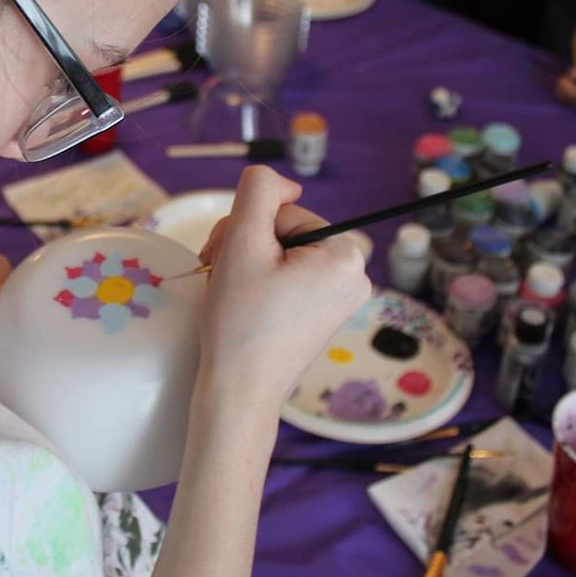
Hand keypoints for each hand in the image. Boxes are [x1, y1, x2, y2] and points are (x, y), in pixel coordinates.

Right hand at [196, 168, 370, 402]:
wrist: (238, 393)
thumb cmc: (240, 322)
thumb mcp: (242, 241)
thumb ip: (259, 191)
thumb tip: (283, 183)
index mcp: (345, 256)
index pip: (283, 213)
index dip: (247, 231)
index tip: (225, 260)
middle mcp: (353, 276)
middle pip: (284, 233)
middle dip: (246, 247)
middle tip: (222, 275)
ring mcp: (339, 299)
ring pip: (281, 255)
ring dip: (247, 264)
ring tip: (231, 292)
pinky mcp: (321, 316)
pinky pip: (287, 279)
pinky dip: (259, 284)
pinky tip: (244, 304)